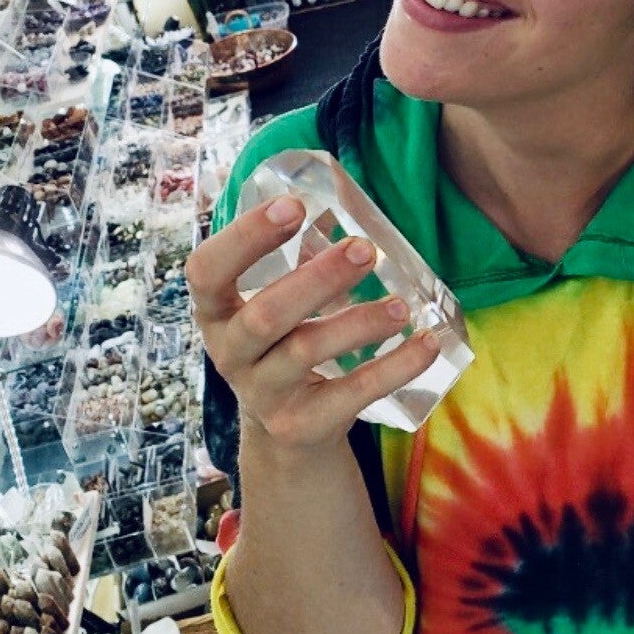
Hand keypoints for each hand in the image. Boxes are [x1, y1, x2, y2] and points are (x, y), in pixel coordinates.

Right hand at [186, 197, 439, 451]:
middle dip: (318, 279)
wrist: (287, 432)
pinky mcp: (301, 426)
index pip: (206, 271)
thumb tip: (346, 200)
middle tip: (365, 250)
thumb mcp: (271, 304)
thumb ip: (292, 261)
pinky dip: (394, 368)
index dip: (245, 237)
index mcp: (216, 312)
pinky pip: (350, 395)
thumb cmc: (284, 343)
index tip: (294, 206)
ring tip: (403, 305)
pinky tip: (427, 344)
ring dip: (360, 323)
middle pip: (266, 315)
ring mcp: (263, 395)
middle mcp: (230, 353)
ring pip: (308, 353)